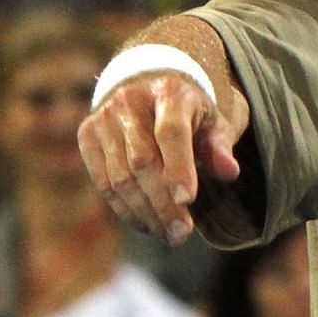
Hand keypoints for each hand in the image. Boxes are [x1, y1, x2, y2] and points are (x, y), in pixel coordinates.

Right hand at [77, 72, 243, 244]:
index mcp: (170, 91)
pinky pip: (102, 182)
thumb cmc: (191, 109)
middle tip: (182, 233)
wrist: (149, 82)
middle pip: (143, 162)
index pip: (170, 132)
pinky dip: (124, 209)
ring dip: (144, 212)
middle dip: (163, 203)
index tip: (189, 200)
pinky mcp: (87, 134)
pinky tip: (146, 223)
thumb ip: (220, 145)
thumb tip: (230, 173)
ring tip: (168, 234)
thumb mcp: (214, 120)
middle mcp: (131, 101)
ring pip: (119, 177)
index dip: (178, 167)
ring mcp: (104, 118)